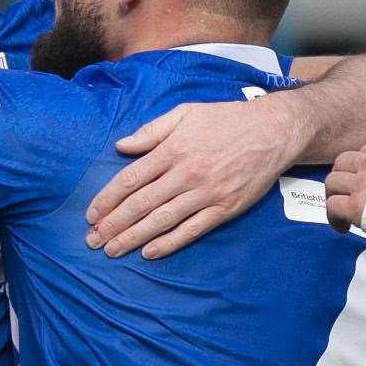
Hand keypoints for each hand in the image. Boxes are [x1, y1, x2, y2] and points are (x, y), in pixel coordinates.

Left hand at [85, 97, 305, 258]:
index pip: (130, 179)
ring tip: (112, 250)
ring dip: (134, 238)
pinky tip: (149, 252)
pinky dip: (169, 242)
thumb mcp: (185, 114)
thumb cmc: (226, 119)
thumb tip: (120, 146)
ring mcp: (207, 193)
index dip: (107, 199)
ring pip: (162, 220)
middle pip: (141, 204)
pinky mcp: (225, 208)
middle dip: (113, 225)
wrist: (275, 130)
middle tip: (92, 240)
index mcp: (173, 150)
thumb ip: (150, 131)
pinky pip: (192, 230)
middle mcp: (186, 173)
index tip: (91, 214)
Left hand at [324, 139, 365, 232]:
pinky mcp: (357, 206)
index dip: (361, 169)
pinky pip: (331, 206)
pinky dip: (333, 218)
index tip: (364, 183)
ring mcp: (364, 182)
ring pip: (331, 182)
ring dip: (334, 197)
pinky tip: (343, 228)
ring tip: (341, 212)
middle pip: (342, 162)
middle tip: (346, 195)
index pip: (365, 152)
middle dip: (342, 179)